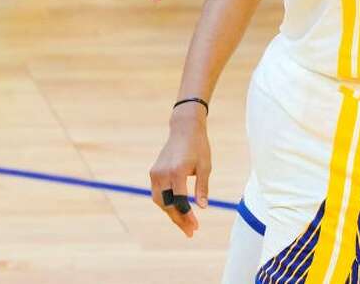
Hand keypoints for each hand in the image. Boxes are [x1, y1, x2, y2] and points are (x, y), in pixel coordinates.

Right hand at [149, 107, 211, 236]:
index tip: (195, 226)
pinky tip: (177, 210)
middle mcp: (163, 173)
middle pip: (167, 204)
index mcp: (177, 171)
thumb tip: (203, 207)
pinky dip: (166, 204)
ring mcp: (156, 173)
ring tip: (185, 224)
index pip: (179, 200)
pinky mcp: (154, 172)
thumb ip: (202, 187)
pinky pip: (158, 193)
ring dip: (171, 213)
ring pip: (159, 201)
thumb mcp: (205, 166)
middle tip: (191, 231)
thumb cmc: (198, 147)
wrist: (184, 129)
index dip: (186, 215)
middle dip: (178, 219)